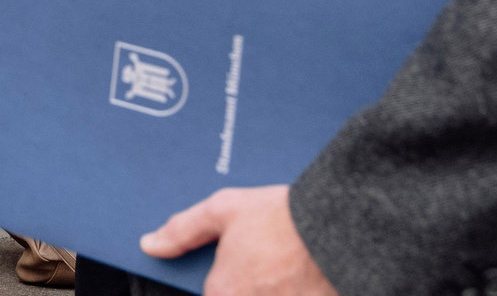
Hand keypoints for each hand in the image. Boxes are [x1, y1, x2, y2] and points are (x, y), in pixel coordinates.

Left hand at [142, 186, 335, 295]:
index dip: (220, 284)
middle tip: (265, 263)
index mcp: (222, 292)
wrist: (345, 226)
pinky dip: (290, 291)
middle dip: (247, 286)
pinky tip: (301, 278)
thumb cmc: (283, 218)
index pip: (210, 295)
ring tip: (283, 269)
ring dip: (271, 288)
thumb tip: (151, 245)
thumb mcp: (224, 210)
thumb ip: (182, 230)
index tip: (238, 268)